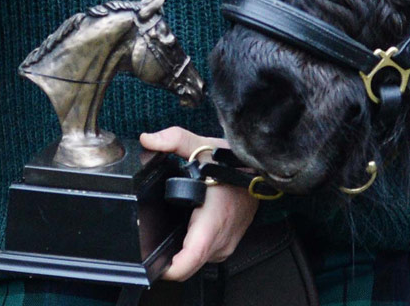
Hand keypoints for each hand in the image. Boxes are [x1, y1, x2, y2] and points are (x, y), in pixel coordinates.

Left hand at [140, 127, 257, 281]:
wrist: (261, 172)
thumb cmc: (235, 164)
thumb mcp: (203, 146)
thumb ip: (174, 140)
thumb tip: (149, 140)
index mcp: (212, 221)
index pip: (189, 260)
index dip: (168, 269)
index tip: (151, 262)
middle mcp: (220, 239)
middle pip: (187, 266)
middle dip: (167, 258)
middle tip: (152, 239)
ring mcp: (226, 245)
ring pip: (196, 262)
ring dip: (182, 252)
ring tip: (173, 229)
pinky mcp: (228, 245)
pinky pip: (205, 255)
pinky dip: (194, 246)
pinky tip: (189, 229)